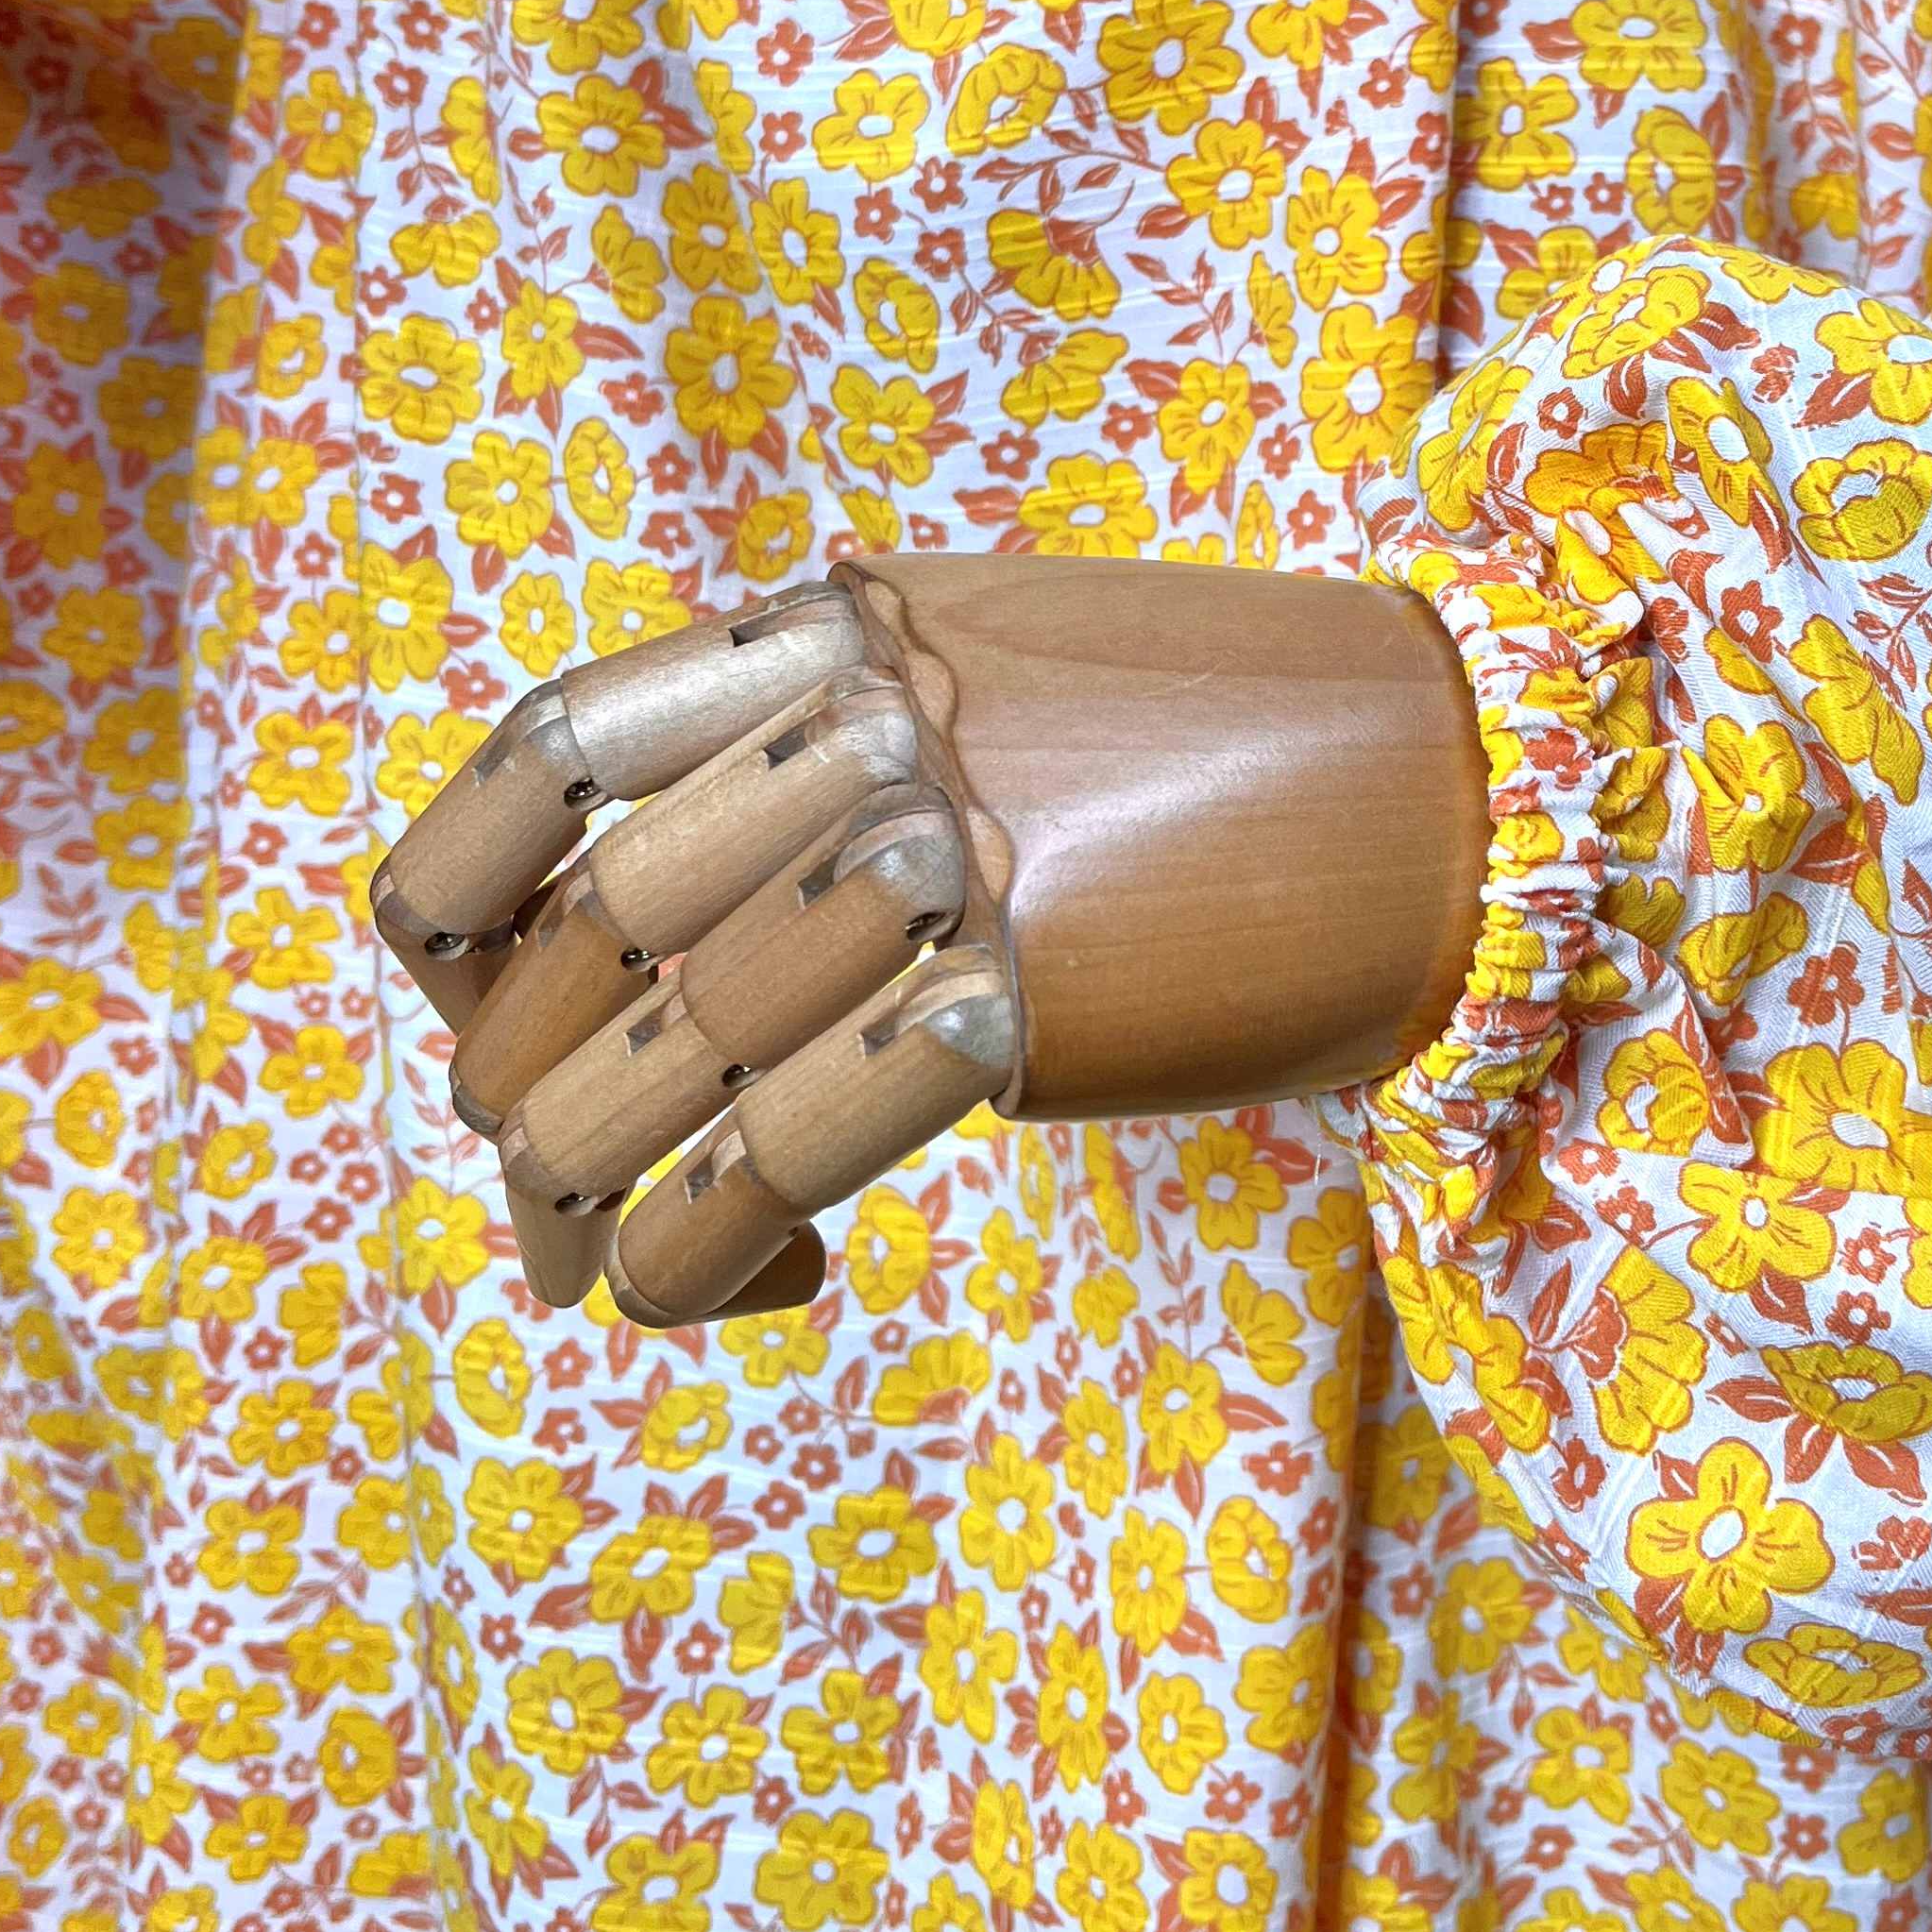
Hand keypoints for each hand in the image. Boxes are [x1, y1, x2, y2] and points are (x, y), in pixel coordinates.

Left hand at [370, 556, 1487, 1328]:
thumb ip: (840, 749)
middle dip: (521, 1102)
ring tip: (635, 1271)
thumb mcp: (1012, 679)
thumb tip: (672, 927)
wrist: (1471, 789)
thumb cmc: (1256, 755)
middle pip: (572, 946)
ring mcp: (926, 866)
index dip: (460, 902)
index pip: (549, 751)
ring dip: (593, 1209)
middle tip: (561, 1206)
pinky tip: (778, 1290)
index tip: (471, 1006)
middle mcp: (856, 733)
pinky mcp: (1000, 1011)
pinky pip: (750, 1178)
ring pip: (632, 1077)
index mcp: (840, 641)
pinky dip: (704, 1268)